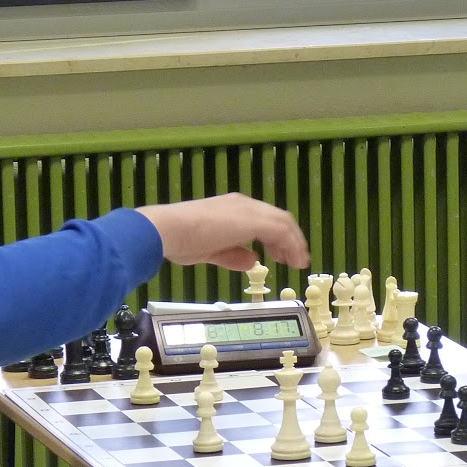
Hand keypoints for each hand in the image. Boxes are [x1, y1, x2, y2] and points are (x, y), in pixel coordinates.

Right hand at [137, 193, 309, 270]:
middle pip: (279, 218)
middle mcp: (243, 204)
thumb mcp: (211, 251)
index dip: (279, 237)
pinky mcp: (252, 220)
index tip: (282, 255)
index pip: (265, 218)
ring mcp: (248, 210)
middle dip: (291, 240)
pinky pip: (280, 230)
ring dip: (294, 243)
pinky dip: (291, 245)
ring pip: (283, 222)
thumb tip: (253, 260)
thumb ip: (233, 255)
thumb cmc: (181, 239)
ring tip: (299, 262)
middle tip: (296, 260)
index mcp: (233, 208)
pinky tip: (292, 260)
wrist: (168, 230)